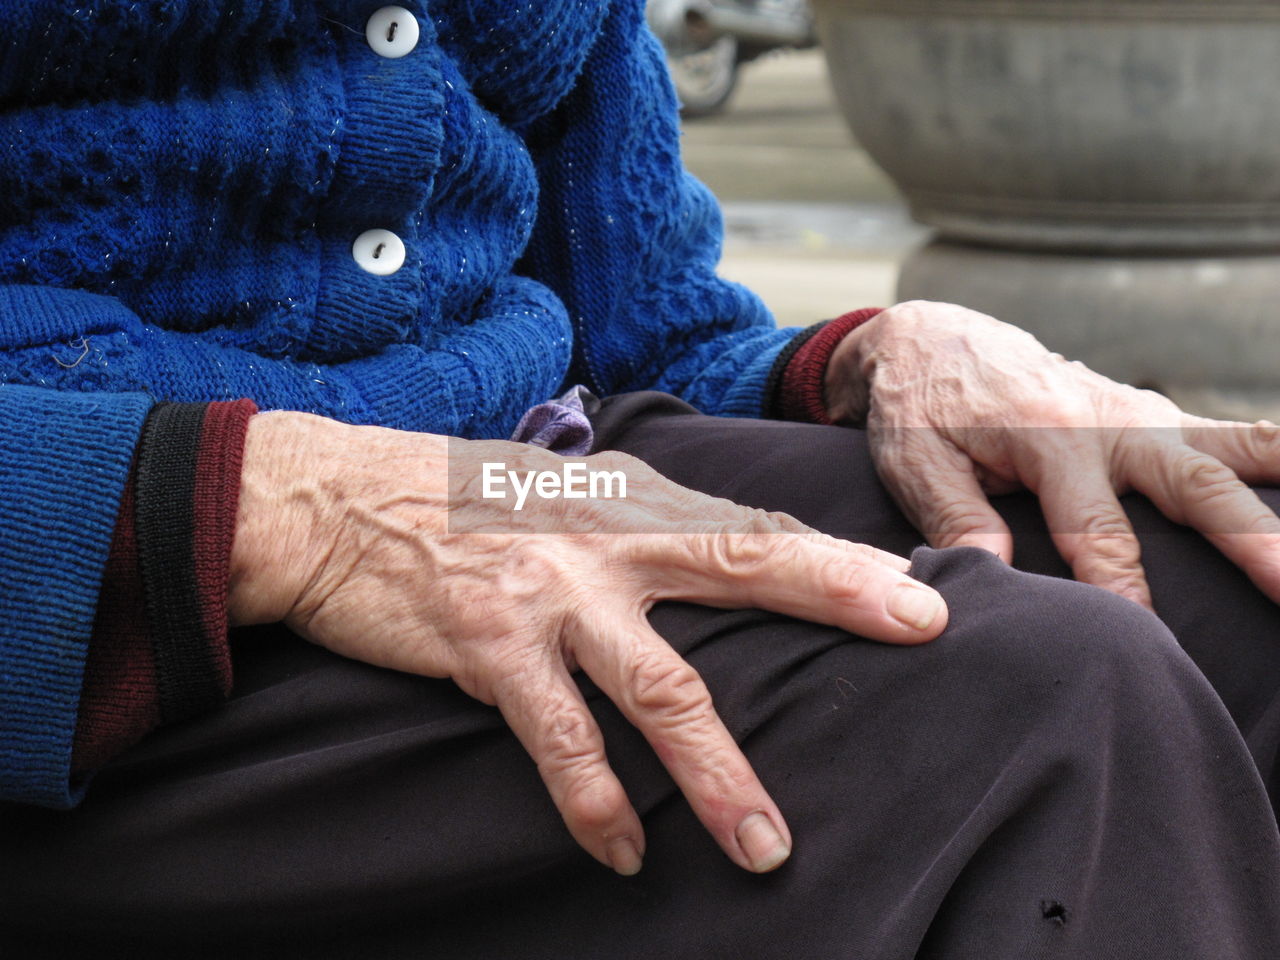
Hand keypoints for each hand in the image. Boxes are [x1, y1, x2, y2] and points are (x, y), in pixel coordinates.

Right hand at [228, 411, 946, 874]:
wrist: (332, 500)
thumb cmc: (449, 502)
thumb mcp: (550, 495)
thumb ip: (622, 527)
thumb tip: (690, 560)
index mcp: (624, 504)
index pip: (746, 529)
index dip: (832, 556)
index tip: (915, 585)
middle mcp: (602, 542)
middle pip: (739, 565)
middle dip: (833, 596)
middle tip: (916, 627)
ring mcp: (549, 594)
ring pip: (659, 689)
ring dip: (718, 772)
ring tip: (765, 846)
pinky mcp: (490, 647)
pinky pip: (560, 740)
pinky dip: (596, 802)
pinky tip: (623, 851)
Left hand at [824, 300, 1279, 608]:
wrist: (932, 339)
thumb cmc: (919, 407)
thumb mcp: (915, 462)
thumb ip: (955, 517)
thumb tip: (994, 573)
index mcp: (1047, 436)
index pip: (1096, 529)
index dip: (1120, 588)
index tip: (1145, 637)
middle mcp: (1108, 421)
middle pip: (1194, 484)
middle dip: (1249, 538)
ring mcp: (1139, 414)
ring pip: (1230, 451)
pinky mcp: (1151, 416)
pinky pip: (1227, 436)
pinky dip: (1274, 455)